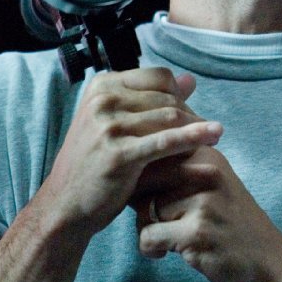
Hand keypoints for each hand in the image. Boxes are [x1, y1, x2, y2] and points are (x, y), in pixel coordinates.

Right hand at [43, 68, 222, 236]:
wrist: (65, 204)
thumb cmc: (94, 163)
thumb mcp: (117, 123)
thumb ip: (151, 100)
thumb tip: (190, 79)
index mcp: (102, 86)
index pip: (157, 76)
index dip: (179, 92)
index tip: (190, 109)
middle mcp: (103, 100)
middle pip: (166, 97)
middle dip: (190, 112)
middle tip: (207, 128)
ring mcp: (109, 126)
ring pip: (170, 117)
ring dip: (197, 125)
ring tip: (216, 134)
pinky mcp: (119, 154)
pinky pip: (165, 142)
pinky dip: (193, 137)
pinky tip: (213, 136)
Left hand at [135, 147, 281, 281]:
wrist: (270, 263)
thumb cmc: (231, 224)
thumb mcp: (212, 183)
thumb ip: (179, 168)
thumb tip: (129, 163)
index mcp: (207, 153)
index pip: (154, 151)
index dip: (140, 176)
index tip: (148, 195)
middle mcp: (205, 171)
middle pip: (143, 179)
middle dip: (140, 203)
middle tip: (154, 220)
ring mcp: (202, 201)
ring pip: (142, 209)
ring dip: (146, 228)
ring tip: (168, 239)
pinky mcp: (196, 232)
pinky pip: (148, 235)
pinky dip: (151, 249)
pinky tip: (167, 253)